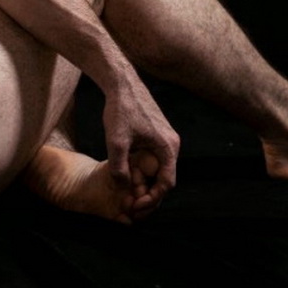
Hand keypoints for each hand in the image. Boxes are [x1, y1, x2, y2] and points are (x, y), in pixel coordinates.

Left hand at [102, 76, 179, 212]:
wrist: (120, 82)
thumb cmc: (120, 109)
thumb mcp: (116, 141)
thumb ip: (119, 167)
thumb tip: (124, 187)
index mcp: (168, 146)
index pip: (167, 183)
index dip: (152, 198)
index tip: (136, 205)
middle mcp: (171, 142)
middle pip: (164, 177)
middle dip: (148, 192)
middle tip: (131, 204)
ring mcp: (165, 136)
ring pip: (158, 167)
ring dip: (145, 180)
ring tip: (128, 191)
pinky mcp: (156, 132)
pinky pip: (153, 156)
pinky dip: (143, 168)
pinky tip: (128, 173)